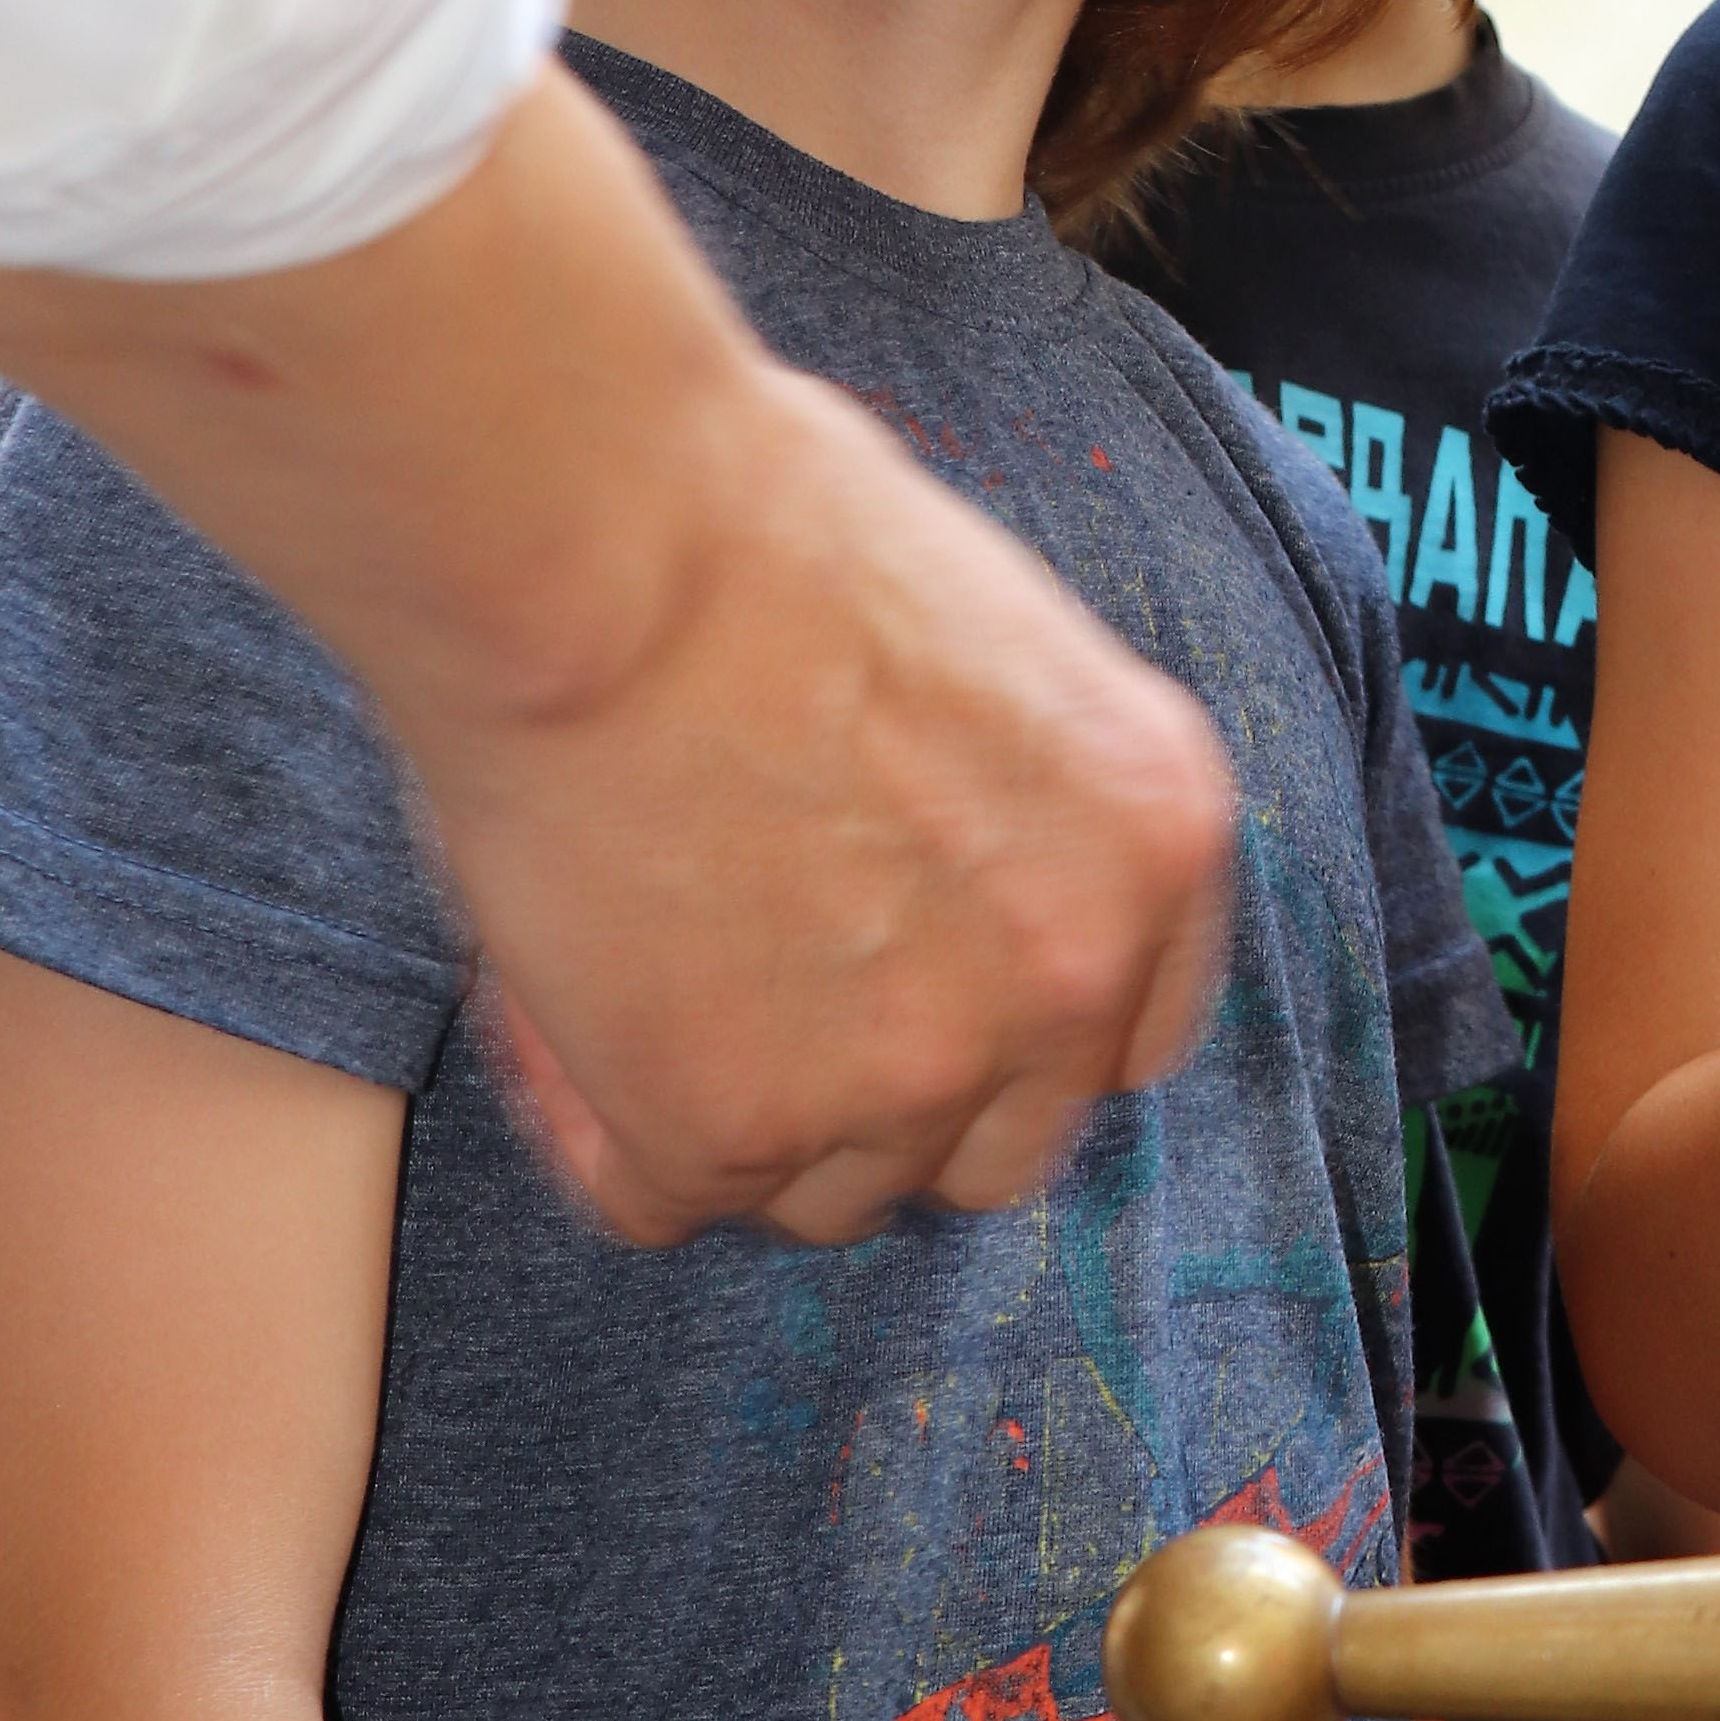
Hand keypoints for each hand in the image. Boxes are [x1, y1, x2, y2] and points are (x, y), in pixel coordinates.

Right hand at [0, 68, 1242, 1248]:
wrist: (604, 539)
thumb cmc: (757, 523)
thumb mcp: (993, 640)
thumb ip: (1014, 805)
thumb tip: (942, 881)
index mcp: (1158, 837)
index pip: (1123, 1035)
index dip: (1008, 1024)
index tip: (915, 987)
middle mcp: (1072, 977)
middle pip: (991, 1143)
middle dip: (883, 1088)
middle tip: (754, 979)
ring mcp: (912, 1073)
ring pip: (832, 1191)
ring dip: (745, 1111)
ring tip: (636, 952)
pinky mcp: (733, 1131)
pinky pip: (664, 1196)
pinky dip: (602, 1120)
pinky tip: (561, 986)